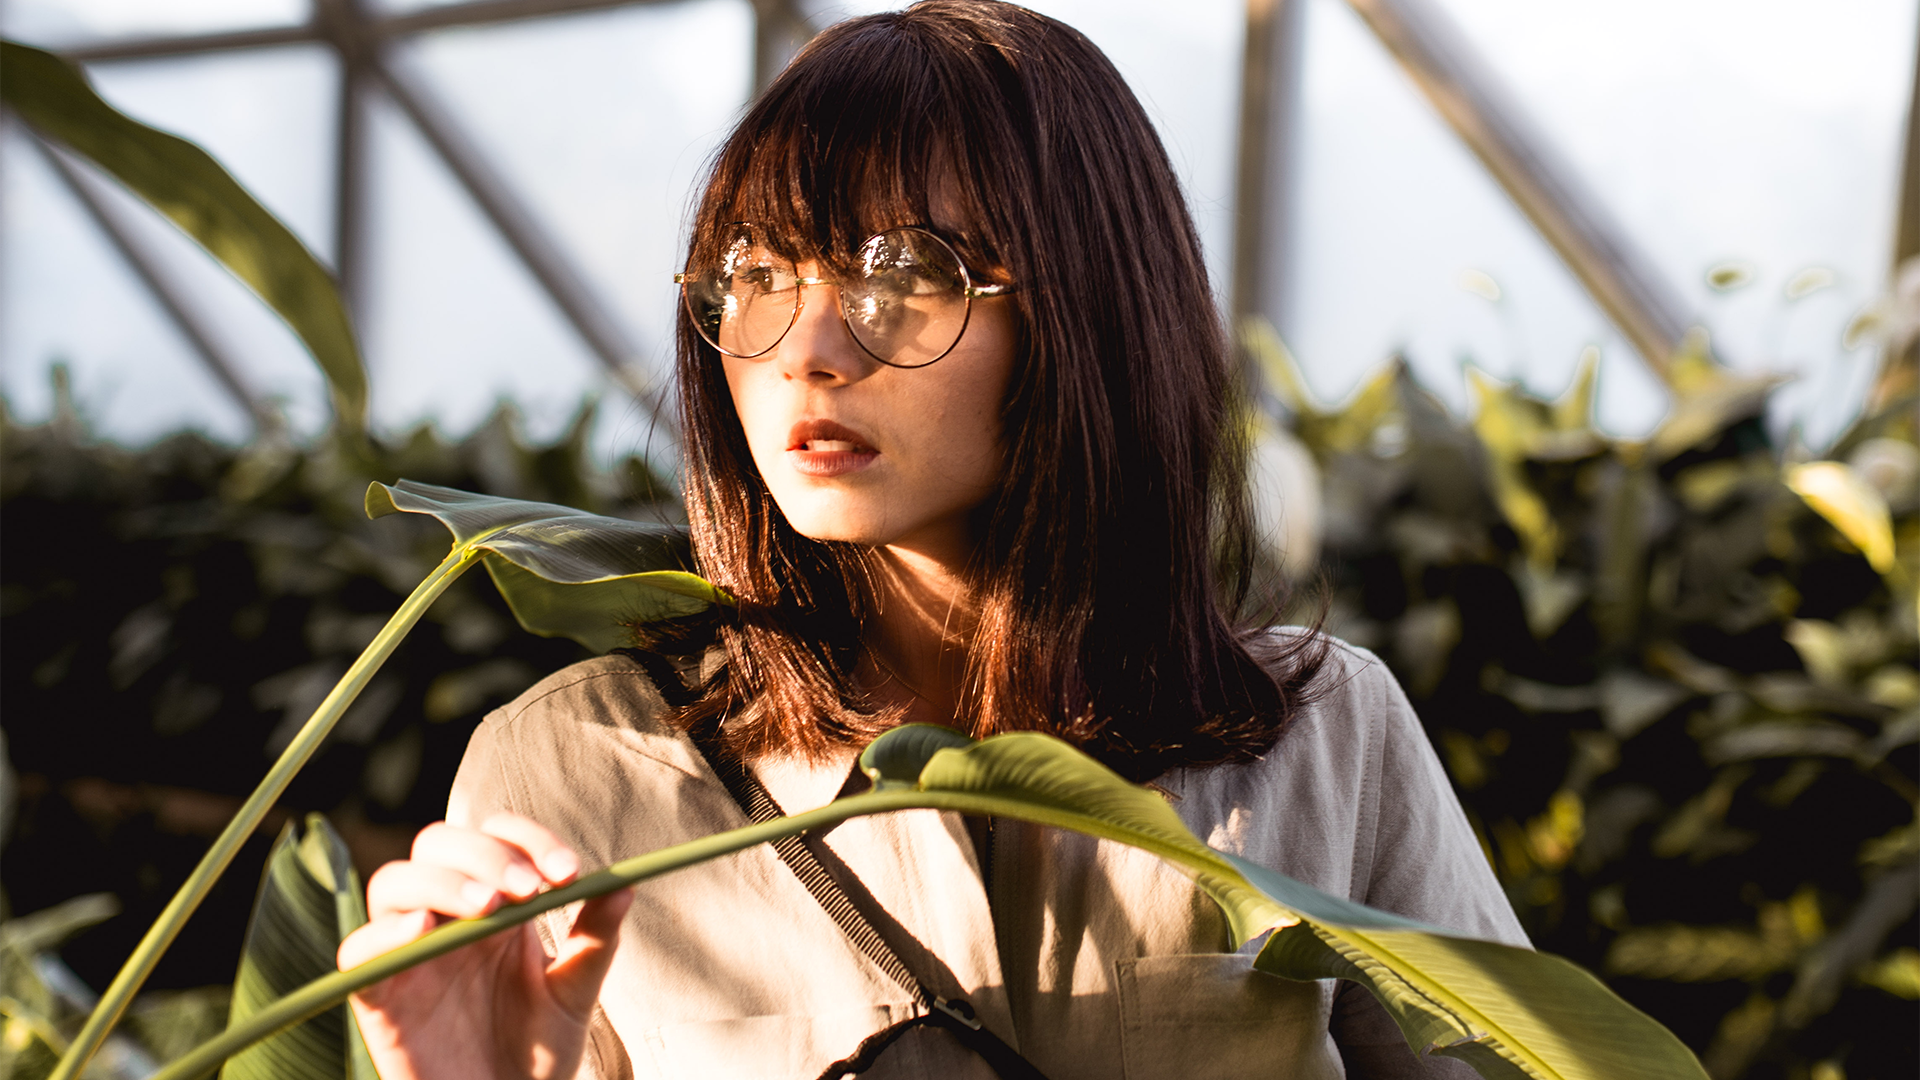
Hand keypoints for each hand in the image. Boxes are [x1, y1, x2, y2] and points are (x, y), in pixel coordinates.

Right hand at [337, 813, 634, 1079]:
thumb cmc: (536, 1053)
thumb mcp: (575, 993)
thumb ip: (595, 939)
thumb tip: (624, 884)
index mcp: (494, 903)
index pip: (496, 836)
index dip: (528, 840)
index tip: (568, 872)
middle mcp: (446, 916)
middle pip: (437, 844)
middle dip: (485, 854)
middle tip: (528, 890)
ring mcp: (407, 952)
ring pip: (393, 882)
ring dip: (442, 882)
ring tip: (489, 909)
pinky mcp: (378, 996)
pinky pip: (357, 950)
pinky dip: (384, 933)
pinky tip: (424, 930)